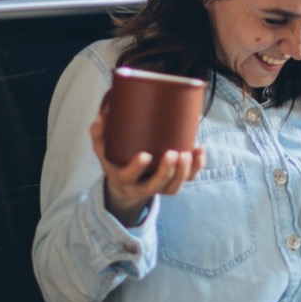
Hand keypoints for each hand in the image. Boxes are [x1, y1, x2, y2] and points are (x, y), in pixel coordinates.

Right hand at [89, 109, 204, 226]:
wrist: (126, 185)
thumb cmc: (115, 161)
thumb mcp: (103, 150)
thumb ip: (100, 134)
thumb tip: (102, 114)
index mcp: (122, 178)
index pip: (128, 177)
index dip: (137, 168)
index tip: (145, 155)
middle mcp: (141, 186)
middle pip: (156, 186)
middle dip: (167, 171)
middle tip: (174, 153)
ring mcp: (159, 187)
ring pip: (173, 187)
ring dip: (184, 172)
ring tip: (190, 153)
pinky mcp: (172, 183)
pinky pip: (187, 180)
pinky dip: (196, 166)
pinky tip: (199, 149)